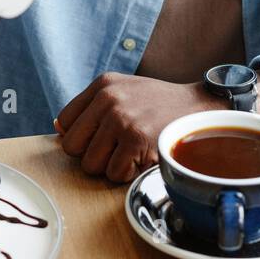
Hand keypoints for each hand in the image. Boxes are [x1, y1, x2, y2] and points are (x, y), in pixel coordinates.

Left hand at [55, 73, 227, 182]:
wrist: (200, 108)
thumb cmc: (160, 104)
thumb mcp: (124, 90)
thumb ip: (91, 106)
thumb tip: (59, 128)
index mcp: (102, 85)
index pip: (65, 123)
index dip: (82, 137)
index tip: (101, 137)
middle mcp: (108, 99)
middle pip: (72, 147)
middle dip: (92, 154)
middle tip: (116, 148)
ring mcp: (121, 119)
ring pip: (90, 165)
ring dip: (110, 166)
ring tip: (131, 152)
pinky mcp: (135, 140)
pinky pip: (113, 173)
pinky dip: (128, 173)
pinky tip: (142, 158)